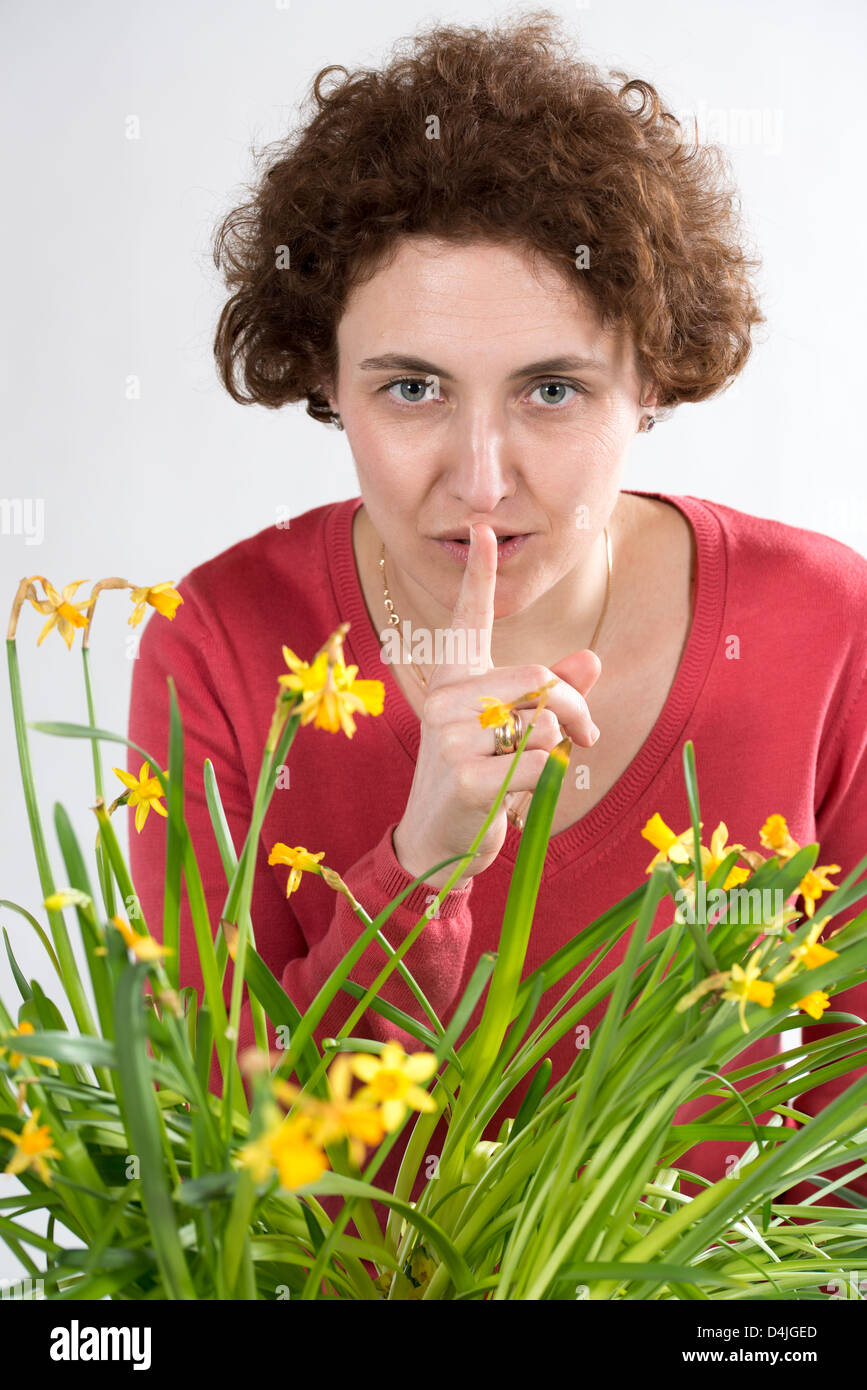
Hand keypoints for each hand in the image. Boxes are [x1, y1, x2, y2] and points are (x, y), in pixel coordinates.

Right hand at [392, 523, 601, 891]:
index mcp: (453, 683)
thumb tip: (590, 661)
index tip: (483, 530)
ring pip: (544, 723)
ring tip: (533, 775)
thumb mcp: (509, 735)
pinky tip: (515, 801)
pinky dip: (545, 785)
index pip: (467, 622)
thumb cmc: (475, 781)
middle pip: (539, 679)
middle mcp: (444, 702)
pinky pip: (540, 765)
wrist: (435, 844)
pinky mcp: (466, 778)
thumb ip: (548, 697)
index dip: (479, 576)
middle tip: (587, 739)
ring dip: (558, 754)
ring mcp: (451, 739)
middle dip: (576, 710)